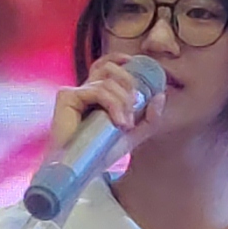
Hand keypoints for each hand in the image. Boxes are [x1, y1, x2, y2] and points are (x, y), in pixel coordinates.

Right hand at [48, 53, 165, 158]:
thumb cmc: (102, 152)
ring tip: (125, 124)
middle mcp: (84, 90)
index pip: (105, 65)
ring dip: (122, 102)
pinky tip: (118, 122)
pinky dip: (112, 104)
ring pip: (107, 83)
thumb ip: (149, 118)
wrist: (83, 169)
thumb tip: (161, 96)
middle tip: (135, 108)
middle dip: (129, 85)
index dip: (118, 59)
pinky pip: (97, 90)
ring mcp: (74, 92)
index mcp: (96, 94)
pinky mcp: (67, 97)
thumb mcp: (133, 135)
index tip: (133, 62)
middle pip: (109, 69)